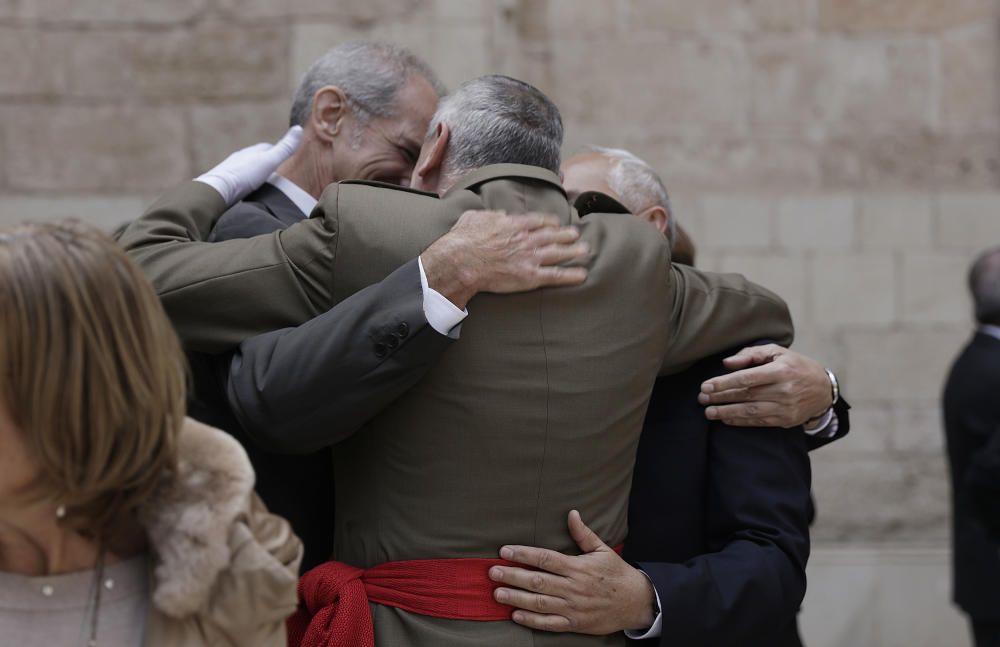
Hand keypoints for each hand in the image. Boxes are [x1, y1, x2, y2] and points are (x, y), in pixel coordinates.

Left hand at [195, 126, 302, 206]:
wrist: (217, 190)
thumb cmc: (244, 175)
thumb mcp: (269, 161)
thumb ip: (284, 148)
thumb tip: (299, 128)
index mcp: (251, 151)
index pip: (267, 147)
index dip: (277, 150)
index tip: (286, 156)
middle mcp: (241, 159)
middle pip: (257, 158)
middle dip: (266, 162)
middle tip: (278, 170)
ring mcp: (232, 171)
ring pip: (248, 169)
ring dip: (256, 173)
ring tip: (266, 182)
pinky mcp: (227, 184)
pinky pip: (240, 181)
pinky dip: (247, 183)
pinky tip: (250, 191)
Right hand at [421, 210, 588, 309]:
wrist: (462, 261)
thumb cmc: (464, 239)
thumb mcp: (475, 217)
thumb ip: (490, 215)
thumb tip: (498, 215)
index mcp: (514, 224)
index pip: (538, 221)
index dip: (550, 222)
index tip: (556, 223)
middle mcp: (527, 239)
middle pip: (552, 235)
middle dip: (566, 235)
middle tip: (576, 234)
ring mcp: (530, 257)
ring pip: (558, 253)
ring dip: (573, 251)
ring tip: (584, 250)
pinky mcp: (530, 276)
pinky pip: (555, 276)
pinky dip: (570, 276)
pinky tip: (582, 275)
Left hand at [488, 510, 654, 634]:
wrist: (636, 602)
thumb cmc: (617, 573)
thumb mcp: (602, 550)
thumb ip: (583, 534)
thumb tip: (571, 513)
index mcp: (578, 567)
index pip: (546, 558)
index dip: (524, 554)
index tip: (504, 551)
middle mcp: (573, 587)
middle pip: (538, 580)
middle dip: (513, 575)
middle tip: (492, 572)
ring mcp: (573, 607)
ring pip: (540, 603)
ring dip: (517, 598)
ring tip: (497, 593)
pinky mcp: (575, 623)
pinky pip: (550, 623)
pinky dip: (532, 621)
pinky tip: (515, 616)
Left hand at [698, 344, 831, 427]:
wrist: (823, 390)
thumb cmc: (796, 366)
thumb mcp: (778, 352)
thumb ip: (751, 354)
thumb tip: (727, 363)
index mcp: (781, 371)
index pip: (747, 378)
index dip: (724, 383)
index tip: (706, 386)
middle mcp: (784, 390)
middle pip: (745, 395)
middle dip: (720, 397)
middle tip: (702, 398)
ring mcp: (785, 408)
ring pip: (749, 411)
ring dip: (726, 412)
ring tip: (709, 412)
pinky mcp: (785, 420)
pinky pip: (758, 422)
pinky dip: (739, 421)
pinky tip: (725, 419)